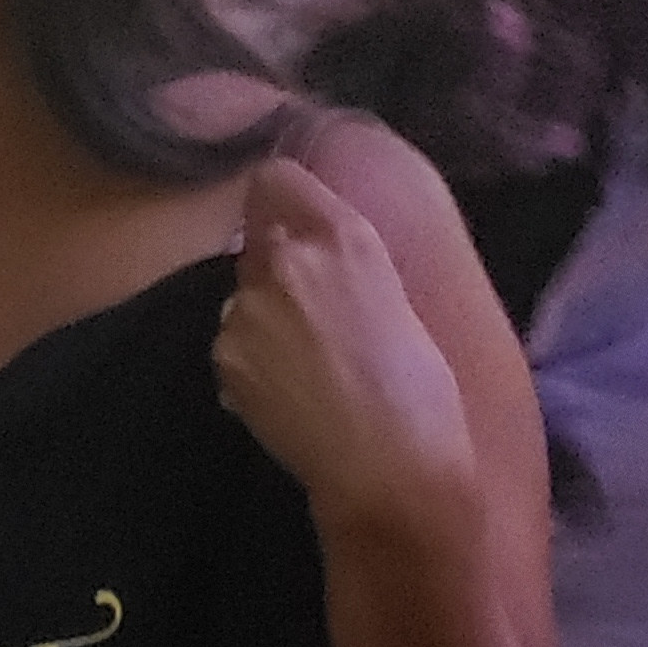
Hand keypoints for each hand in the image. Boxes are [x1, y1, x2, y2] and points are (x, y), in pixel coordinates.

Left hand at [212, 156, 478, 543]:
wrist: (389, 468)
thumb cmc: (422, 391)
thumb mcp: (395, 298)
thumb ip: (345, 261)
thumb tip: (313, 248)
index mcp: (342, 236)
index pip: (275, 178)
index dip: (281, 200)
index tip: (293, 222)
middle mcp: (285, 259)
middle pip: (255, 238)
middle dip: (276, 265)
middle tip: (315, 315)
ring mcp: (246, 309)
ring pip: (242, 294)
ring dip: (263, 316)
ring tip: (308, 364)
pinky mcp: (225, 356)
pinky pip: (234, 342)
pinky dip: (252, 360)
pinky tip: (290, 392)